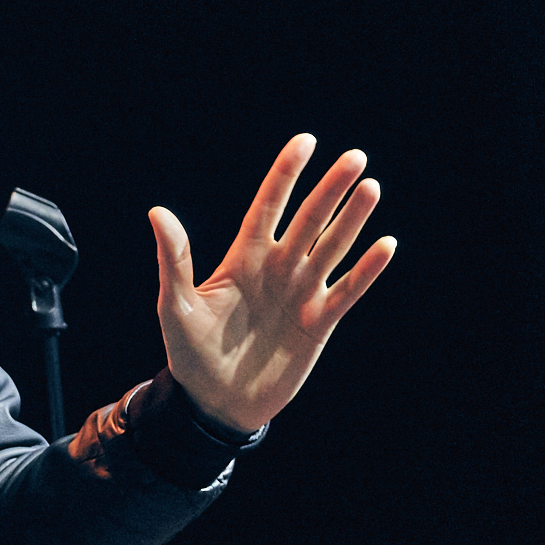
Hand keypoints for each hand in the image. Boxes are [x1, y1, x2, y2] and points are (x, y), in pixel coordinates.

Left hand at [150, 134, 395, 432]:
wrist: (216, 403)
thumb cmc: (190, 354)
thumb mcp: (176, 306)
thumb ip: (175, 260)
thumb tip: (157, 212)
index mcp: (243, 259)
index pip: (268, 206)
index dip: (285, 174)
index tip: (306, 141)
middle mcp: (276, 269)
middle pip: (309, 220)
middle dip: (330, 189)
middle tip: (355, 157)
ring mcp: (300, 294)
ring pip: (332, 248)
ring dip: (352, 219)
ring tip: (371, 188)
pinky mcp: (319, 323)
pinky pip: (347, 290)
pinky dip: (367, 270)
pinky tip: (386, 244)